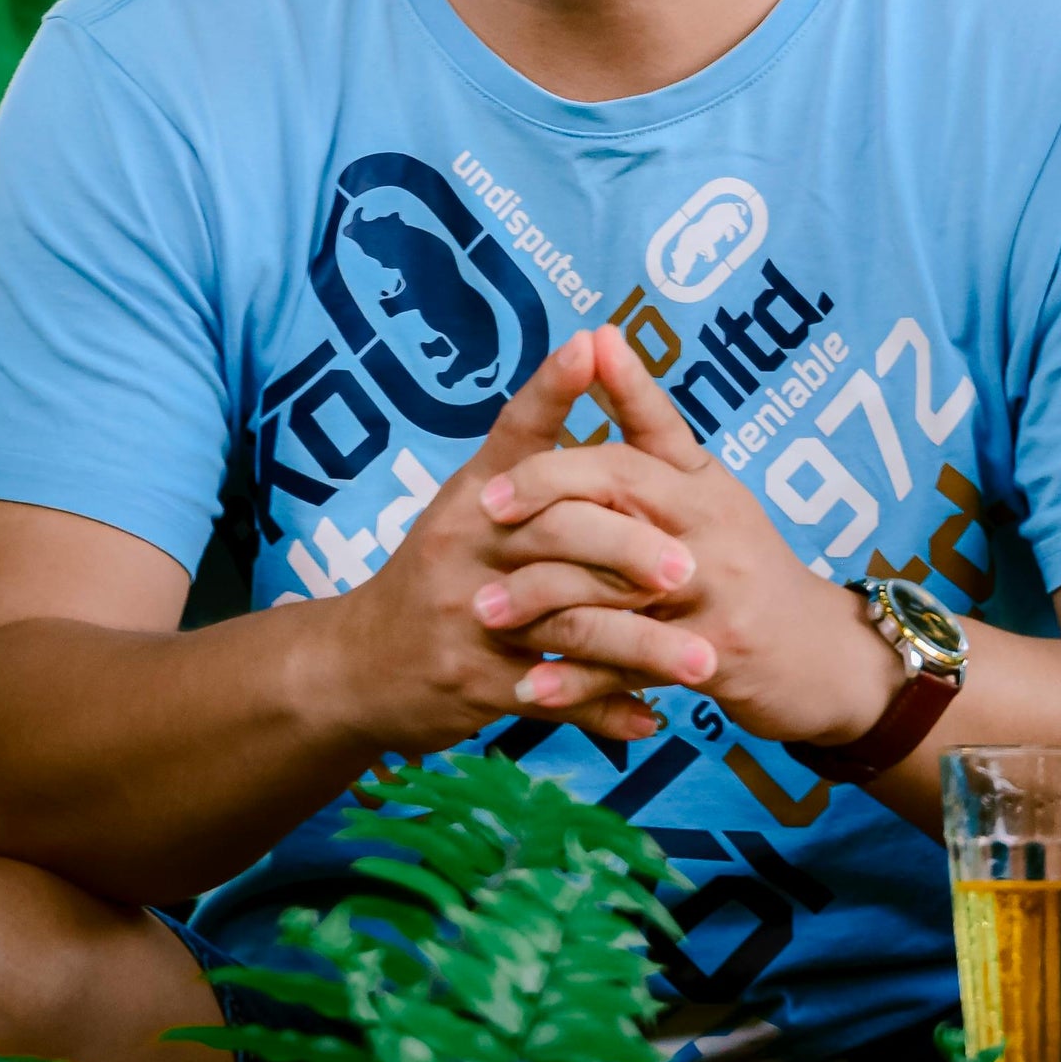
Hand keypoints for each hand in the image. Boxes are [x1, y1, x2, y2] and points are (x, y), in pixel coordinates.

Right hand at [315, 331, 690, 754]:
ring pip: (570, 624)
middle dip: (630, 551)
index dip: (552, 387)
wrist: (357, 665)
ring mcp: (470, 616)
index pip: (517, 431)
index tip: (592, 342)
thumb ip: (529, 456)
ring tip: (704, 661)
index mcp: (474, 494)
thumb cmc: (437, 571)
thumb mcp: (468, 507)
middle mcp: (468, 545)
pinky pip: (555, 697)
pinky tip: (653, 719)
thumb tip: (591, 357)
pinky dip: (607, 710)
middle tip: (692, 569)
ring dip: (644, 648)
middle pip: (559, 533)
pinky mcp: (476, 682)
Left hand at [473, 322, 901, 746]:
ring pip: (616, 582)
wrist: (822, 656)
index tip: (534, 411)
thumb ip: (648, 424)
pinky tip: (527, 684)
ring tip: (486, 607)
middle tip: (483, 510)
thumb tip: (598, 337)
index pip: (646, 430)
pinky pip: (631, 666)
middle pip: (623, 488)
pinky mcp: (715, 657)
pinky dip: (576, 679)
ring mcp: (716, 591)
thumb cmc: (746, 563)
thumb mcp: (706, 488)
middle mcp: (713, 524)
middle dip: (547, 493)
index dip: (600, 404)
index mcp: (704, 481)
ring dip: (543, 595)